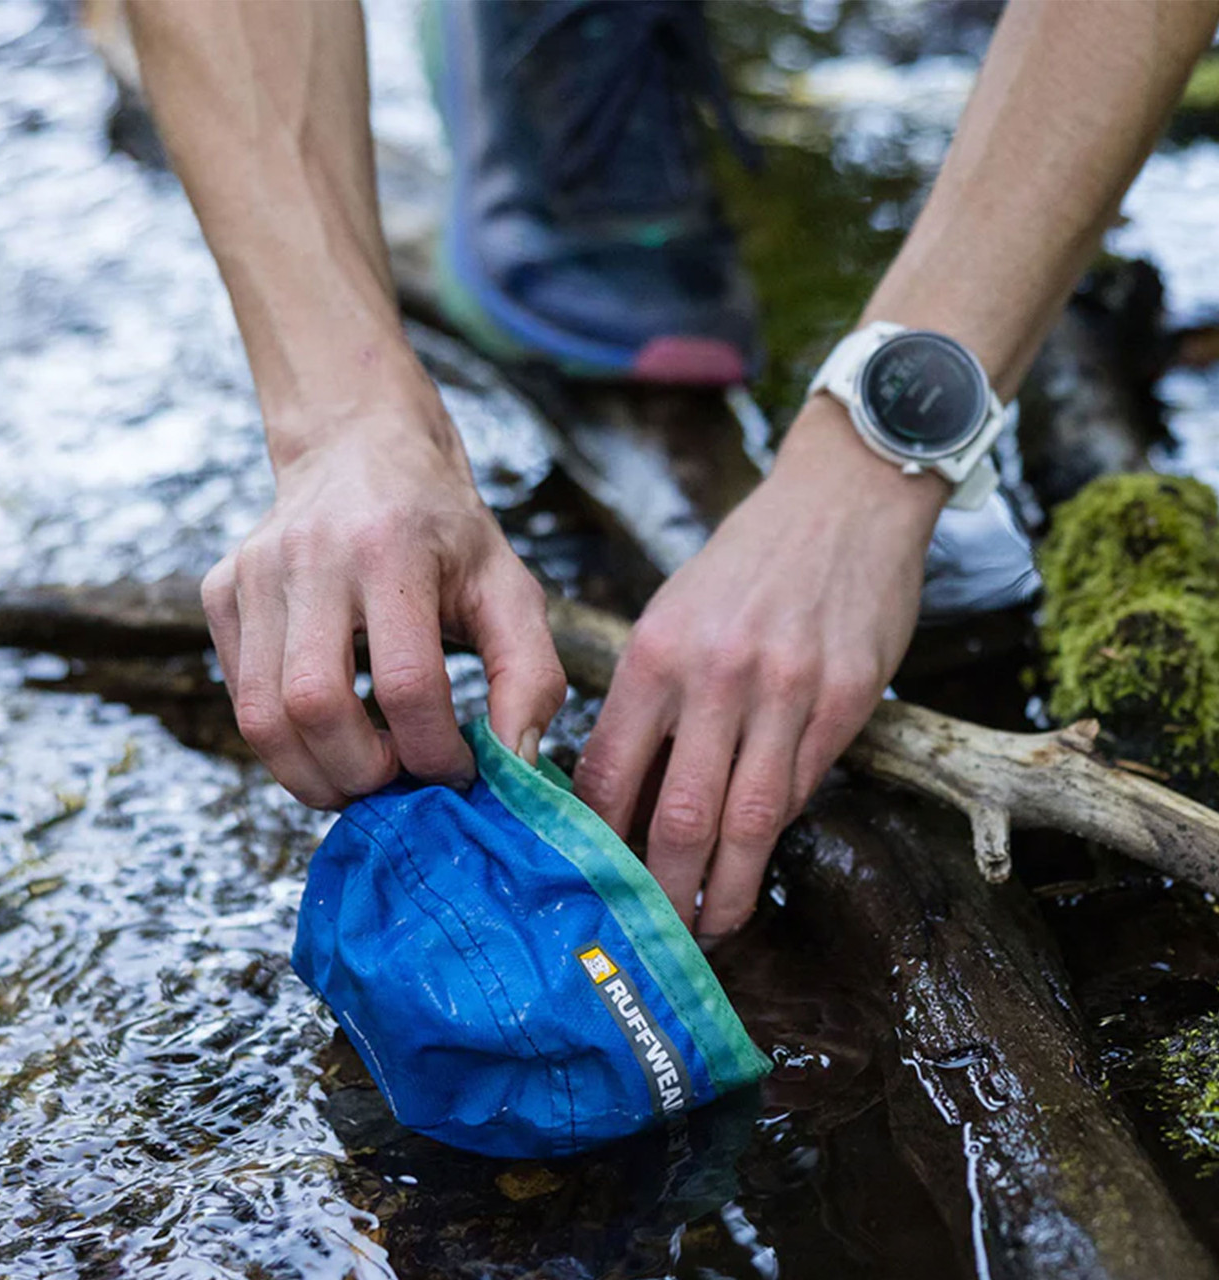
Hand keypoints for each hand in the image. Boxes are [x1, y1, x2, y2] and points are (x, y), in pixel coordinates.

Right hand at [203, 363, 566, 807]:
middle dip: (363, 773)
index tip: (458, 770)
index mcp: (393, 548)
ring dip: (313, 775)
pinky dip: (284, 741)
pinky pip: (239, 699)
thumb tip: (515, 764)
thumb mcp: (509, 588)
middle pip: (316, 706)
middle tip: (400, 781)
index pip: (407, 684)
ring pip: (261, 717)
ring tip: (363, 775)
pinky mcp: (220, 593)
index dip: (434, 752)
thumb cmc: (444, 531)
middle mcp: (311, 556)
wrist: (360, 451)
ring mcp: (253, 573)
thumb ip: (529, 676)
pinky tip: (329, 732)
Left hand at [574, 397, 944, 938]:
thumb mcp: (674, 613)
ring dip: (726, 890)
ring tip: (710, 926)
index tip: (591, 881)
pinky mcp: (847, 700)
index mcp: (658, 652)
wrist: (842, 501)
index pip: (612, 772)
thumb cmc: (746, 562)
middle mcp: (718, 676)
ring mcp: (788, 691)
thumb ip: (651, 700)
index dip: (599, 841)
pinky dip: (775, 833)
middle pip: (682, 816)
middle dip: (663, 891)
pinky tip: (756, 860)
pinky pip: (803, 788)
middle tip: (651, 934)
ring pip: (750, 822)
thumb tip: (626, 790)